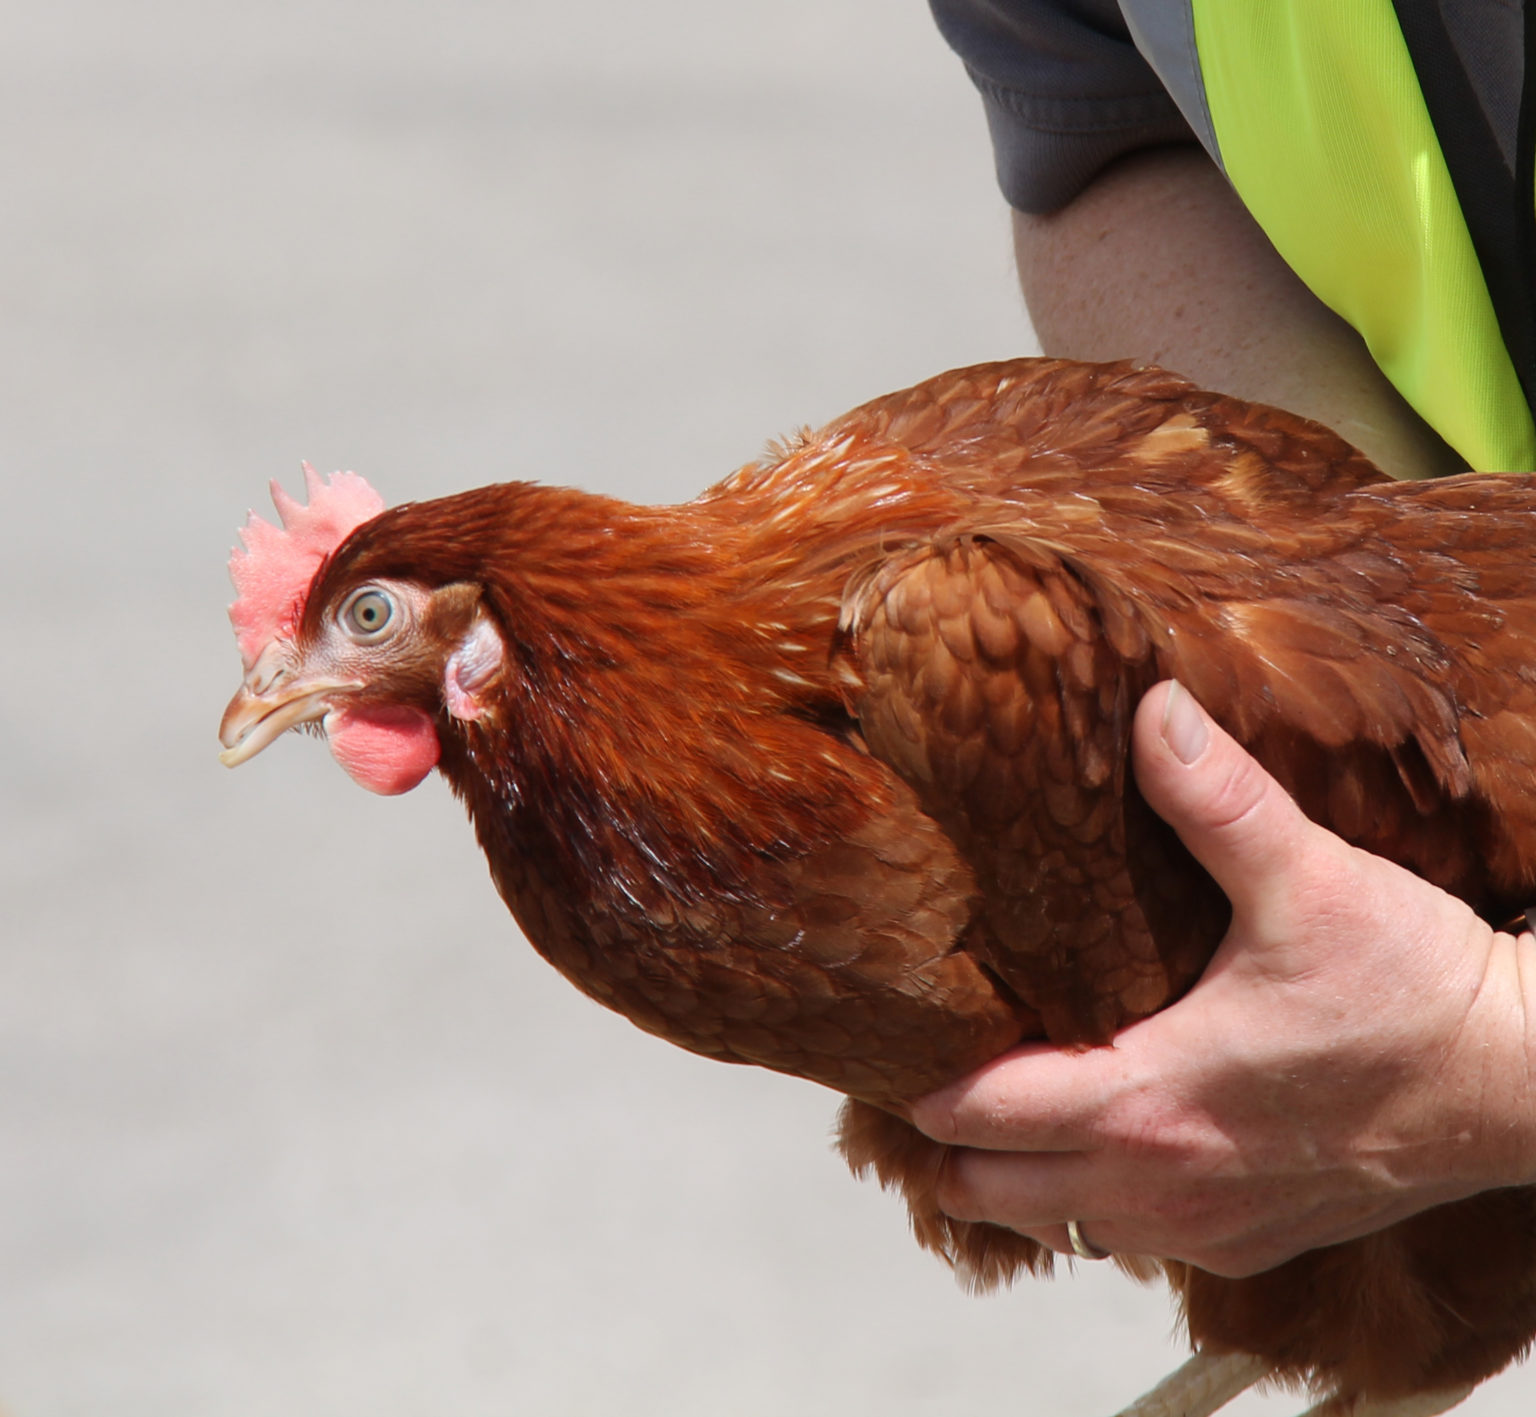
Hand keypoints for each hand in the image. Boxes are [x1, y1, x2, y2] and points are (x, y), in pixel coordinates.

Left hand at [909, 680, 1535, 1276]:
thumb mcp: (1307, 878)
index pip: (978, 1116)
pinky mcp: (1248, 1244)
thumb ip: (1213, 796)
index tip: (906, 1039)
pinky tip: (1105, 1137)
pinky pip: (1127, 1240)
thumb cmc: (1415, 990)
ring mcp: (1201, 1228)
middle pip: (987, 1190)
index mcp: (1146, 1100)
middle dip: (948, 1142)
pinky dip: (1089, 1199)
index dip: (925, 1082)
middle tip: (941, 1072)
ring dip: (1014, 1175)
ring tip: (1007, 1106)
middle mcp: (1159, 1184)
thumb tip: (1148, 710)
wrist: (1523, 1085)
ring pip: (1053, 1224)